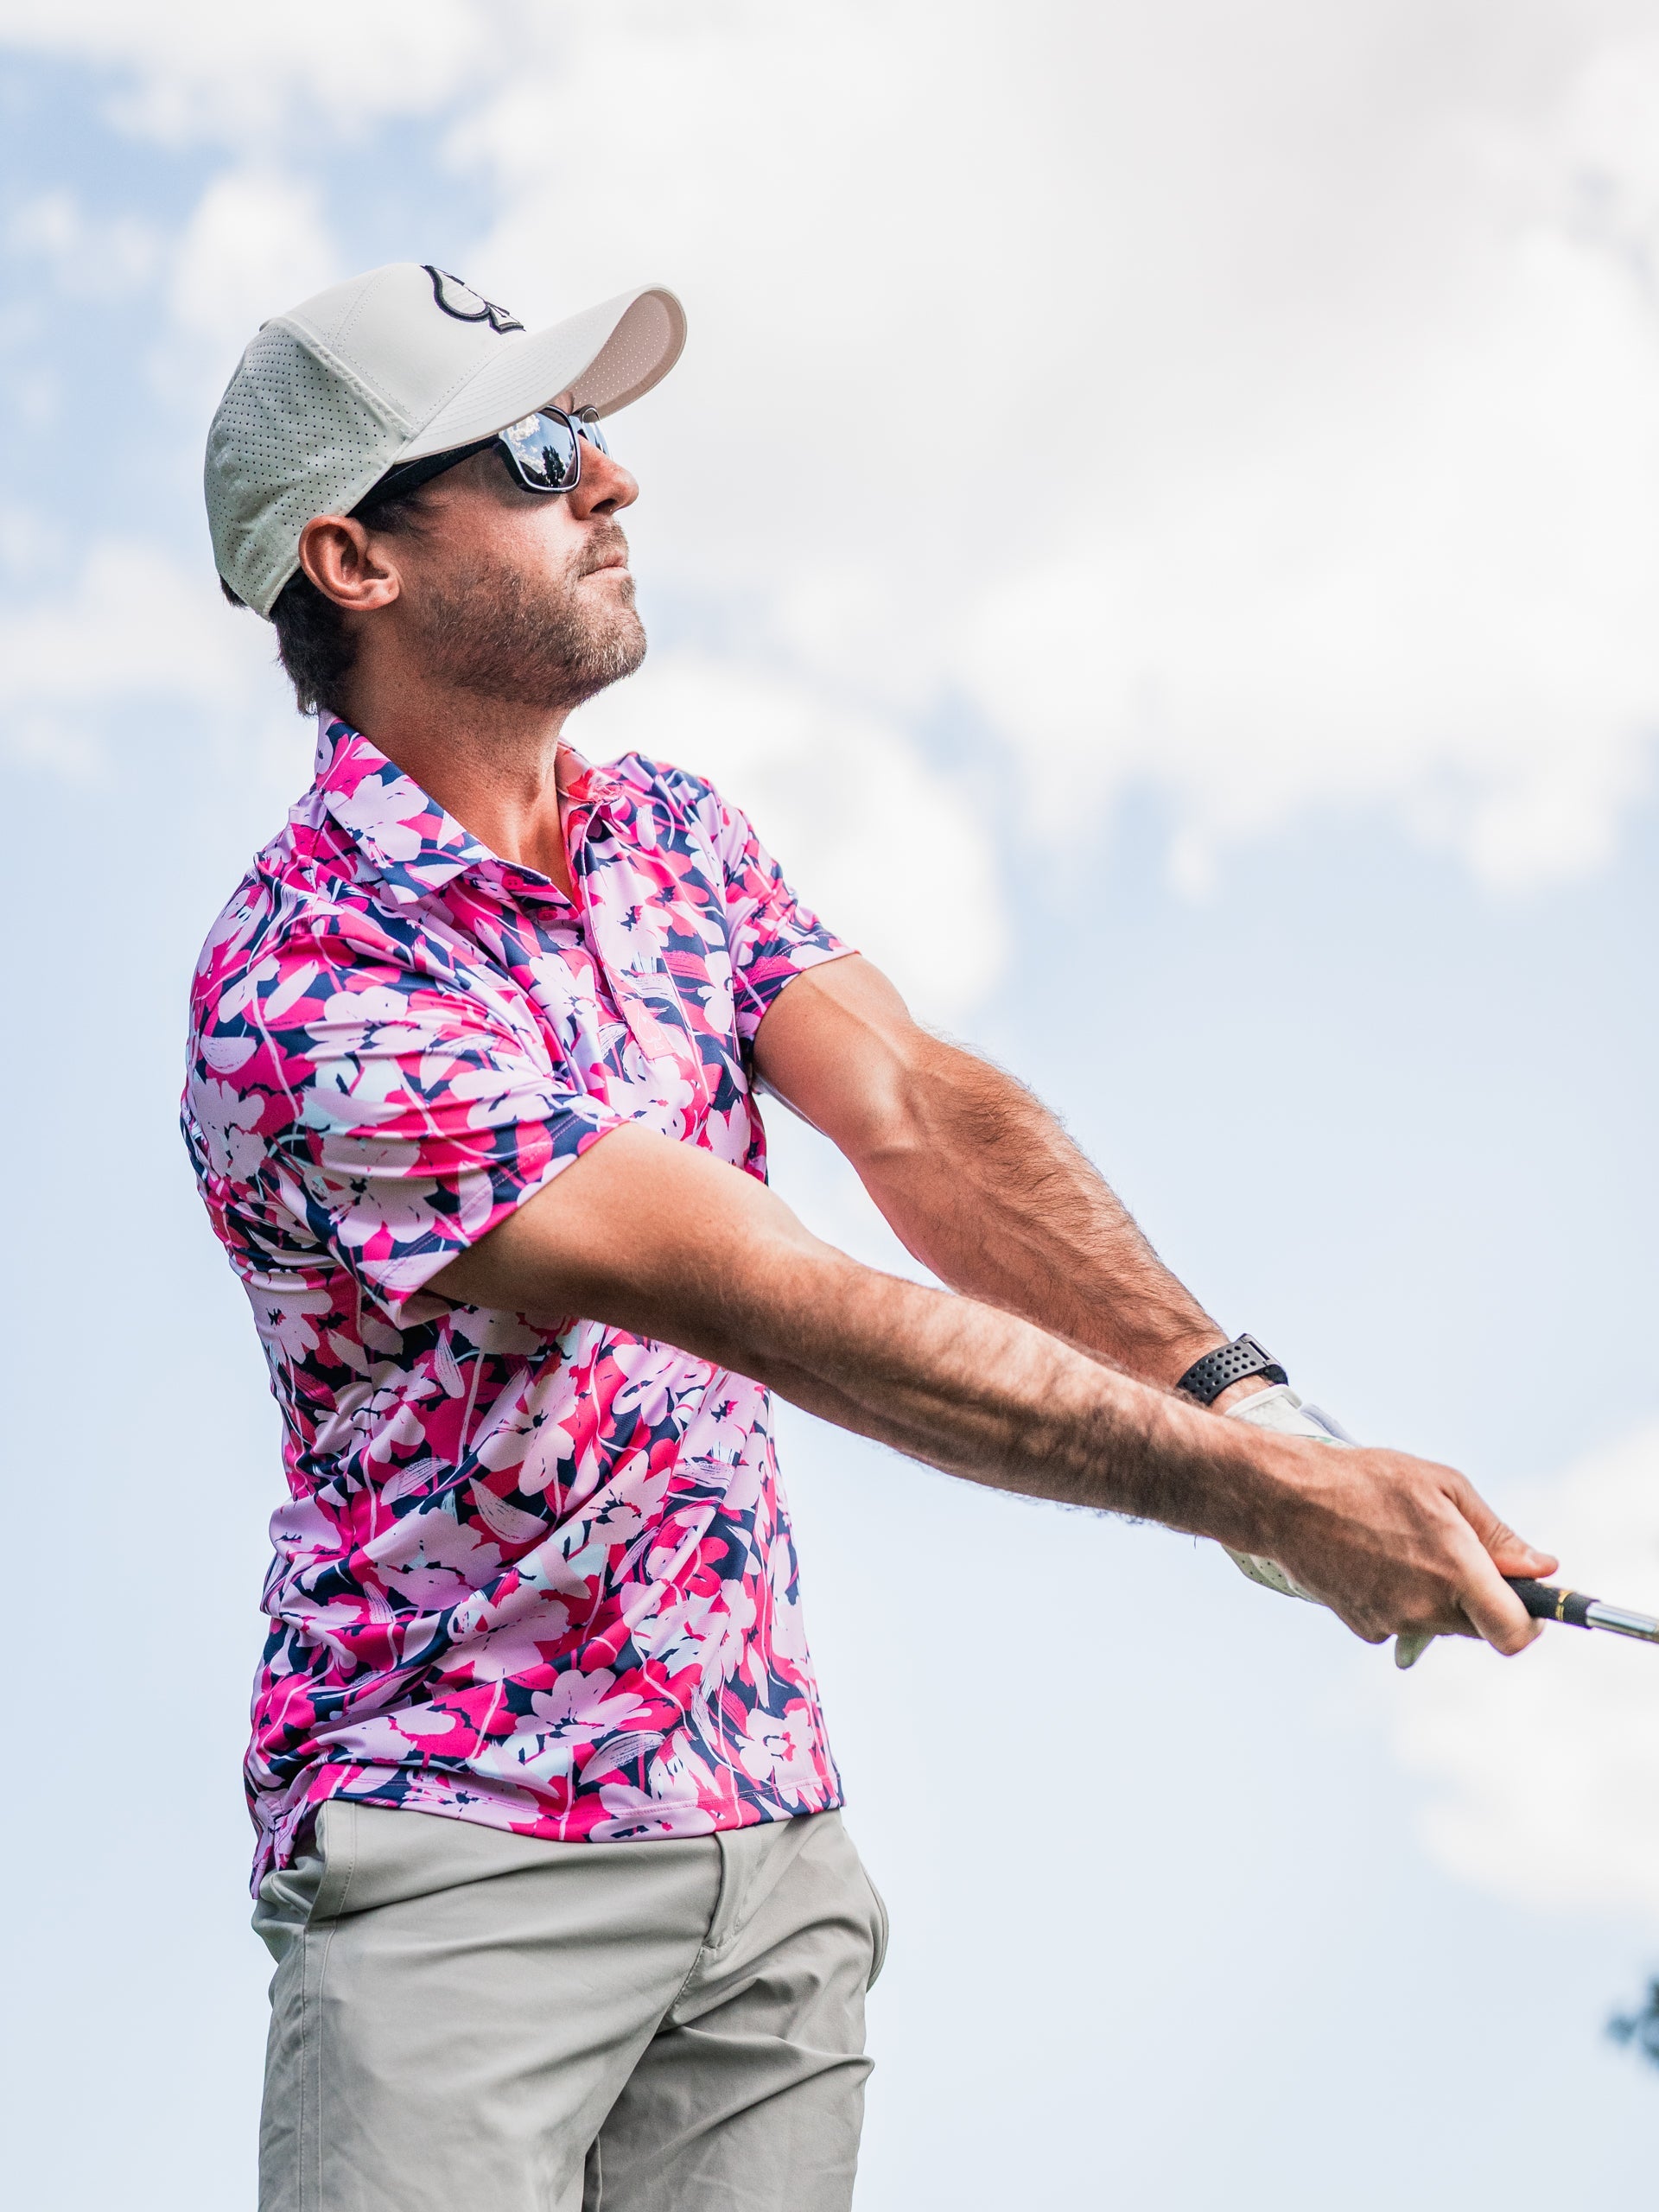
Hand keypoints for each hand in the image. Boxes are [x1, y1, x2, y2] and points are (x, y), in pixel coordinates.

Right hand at [1259, 1439, 1557, 1654]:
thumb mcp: (1443, 1486)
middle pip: (1479, 1627)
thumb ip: (1497, 1534)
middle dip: (1481, 1599)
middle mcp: (1427, 1606)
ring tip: (1403, 1546)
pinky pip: (1402, 1623)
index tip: (1529, 1602)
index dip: (1531, 1622)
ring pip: (1439, 1624)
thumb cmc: (1367, 1480)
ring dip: (1438, 1596)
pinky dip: (1401, 1599)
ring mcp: (1394, 1622)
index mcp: (1456, 1569)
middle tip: (1456, 1553)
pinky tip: (1374, 1560)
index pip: (1515, 1632)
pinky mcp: (1365, 1628)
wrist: (1286, 1499)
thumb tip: (1542, 1568)